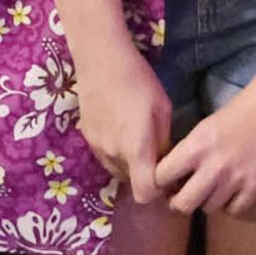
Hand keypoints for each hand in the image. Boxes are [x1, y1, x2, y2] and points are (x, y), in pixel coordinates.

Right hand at [73, 43, 173, 205]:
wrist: (101, 60)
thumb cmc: (139, 81)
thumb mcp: (162, 109)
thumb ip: (164, 142)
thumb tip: (167, 163)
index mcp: (136, 149)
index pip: (145, 194)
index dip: (158, 190)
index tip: (168, 176)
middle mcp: (113, 154)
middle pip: (131, 183)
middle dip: (145, 175)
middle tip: (157, 154)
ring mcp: (97, 148)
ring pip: (118, 171)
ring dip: (130, 165)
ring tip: (139, 140)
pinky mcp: (87, 138)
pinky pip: (106, 157)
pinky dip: (116, 153)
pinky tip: (123, 129)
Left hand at [155, 78, 255, 214]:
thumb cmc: (237, 112)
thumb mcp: (203, 128)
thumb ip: (187, 153)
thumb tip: (173, 179)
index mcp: (195, 146)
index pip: (161, 178)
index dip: (162, 181)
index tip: (168, 181)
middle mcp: (213, 166)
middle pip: (182, 204)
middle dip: (180, 201)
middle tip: (185, 195)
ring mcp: (236, 179)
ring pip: (208, 209)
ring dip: (207, 201)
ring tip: (213, 189)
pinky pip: (234, 210)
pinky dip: (230, 205)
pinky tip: (232, 192)